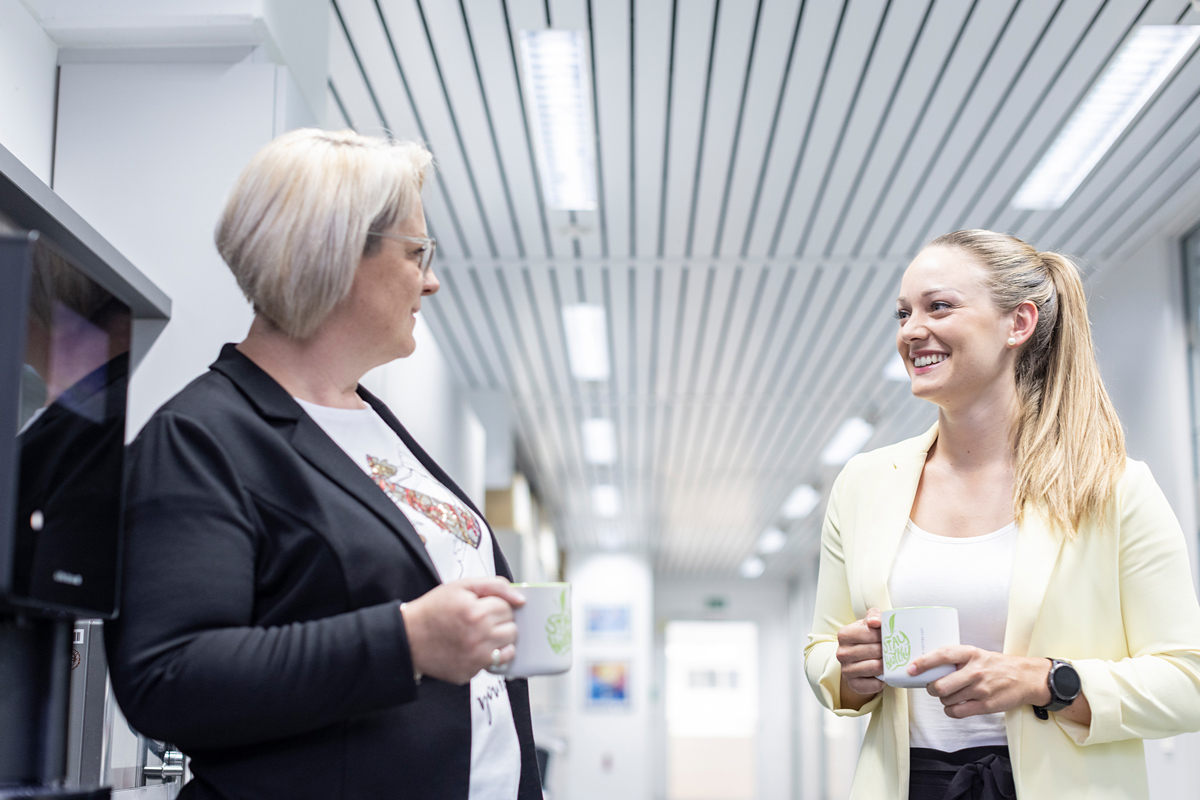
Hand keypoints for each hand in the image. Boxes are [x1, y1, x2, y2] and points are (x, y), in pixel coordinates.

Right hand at [400, 577, 525, 684]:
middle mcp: (478, 637)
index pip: (509, 608)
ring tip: (481, 634)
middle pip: (512, 629)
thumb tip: (520, 599)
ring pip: (509, 648)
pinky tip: (472, 647)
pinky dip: (488, 656)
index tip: (485, 607)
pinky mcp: (470, 673)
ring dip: (500, 640)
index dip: (498, 605)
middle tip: (483, 620)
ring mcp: (475, 659)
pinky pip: (494, 664)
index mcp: (476, 613)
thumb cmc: (433, 610)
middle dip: (501, 622)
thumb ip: (494, 586)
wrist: (408, 638)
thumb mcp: (461, 586)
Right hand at [837, 608, 884, 703]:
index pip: (869, 633)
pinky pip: (875, 684)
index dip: (884, 635)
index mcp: (844, 635)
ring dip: (887, 665)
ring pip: (876, 667)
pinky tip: (884, 674)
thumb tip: (875, 622)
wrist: (858, 659)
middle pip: (875, 651)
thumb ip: (874, 616)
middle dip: (888, 650)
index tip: (890, 636)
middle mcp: (842, 653)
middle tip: (895, 649)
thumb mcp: (869, 623)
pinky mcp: (854, 685)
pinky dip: (883, 680)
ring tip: (891, 661)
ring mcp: (846, 670)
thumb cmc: (867, 638)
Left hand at [911, 646, 1050, 717]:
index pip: (942, 656)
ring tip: (950, 695)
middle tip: (933, 687)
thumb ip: (956, 659)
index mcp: (970, 654)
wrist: (1025, 678)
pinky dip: (951, 711)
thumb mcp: (976, 654)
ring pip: (947, 700)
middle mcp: (975, 671)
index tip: (911, 668)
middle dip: (931, 688)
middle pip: (940, 685)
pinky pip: (957, 712)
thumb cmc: (996, 666)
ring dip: (943, 699)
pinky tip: (954, 706)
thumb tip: (929, 667)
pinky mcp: (985, 705)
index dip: (924, 662)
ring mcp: (980, 689)